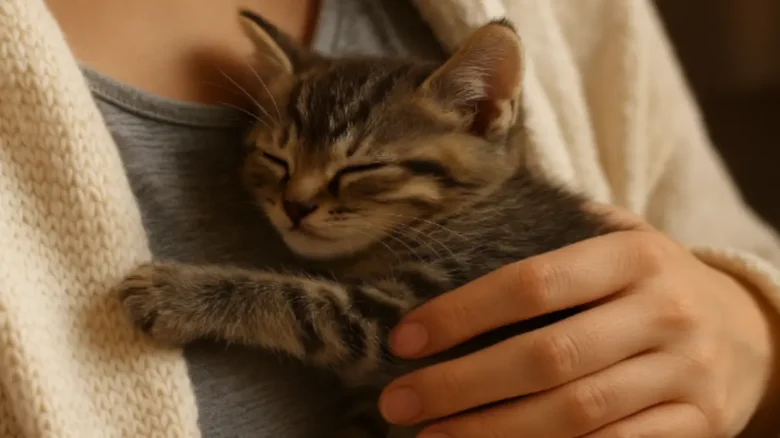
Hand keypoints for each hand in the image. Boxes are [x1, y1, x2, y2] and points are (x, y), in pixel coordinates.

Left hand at [379, 207, 777, 436]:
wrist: (751, 332)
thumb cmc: (653, 283)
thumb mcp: (620, 241)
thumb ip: (555, 235)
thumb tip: (457, 235)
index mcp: (632, 255)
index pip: (532, 283)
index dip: (462, 313)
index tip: (404, 340)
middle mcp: (661, 313)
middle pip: (547, 357)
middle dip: (462, 385)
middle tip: (399, 402)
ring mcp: (683, 374)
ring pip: (576, 413)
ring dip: (494, 432)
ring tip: (432, 437)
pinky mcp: (697, 425)